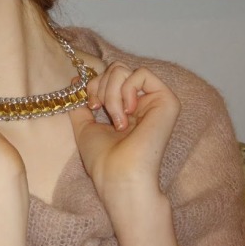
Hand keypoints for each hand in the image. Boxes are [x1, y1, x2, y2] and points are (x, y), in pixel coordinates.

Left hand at [68, 63, 179, 210]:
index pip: (109, 78)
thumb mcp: (85, 126)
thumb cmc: (103, 159)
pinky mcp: (168, 101)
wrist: (118, 176)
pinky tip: (128, 112)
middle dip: (101, 86)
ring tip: (117, 119)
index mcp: (126, 109)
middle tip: (100, 109)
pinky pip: (142, 74)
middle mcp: (142, 103)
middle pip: (116, 69)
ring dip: (111, 92)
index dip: (94, 85)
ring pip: (126, 70)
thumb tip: (76, 80)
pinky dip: (127, 89)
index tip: (90, 105)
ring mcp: (155, 102)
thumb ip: (82, 103)